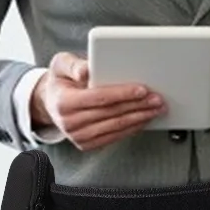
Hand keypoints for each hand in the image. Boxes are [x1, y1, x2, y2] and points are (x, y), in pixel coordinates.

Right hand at [30, 52, 164, 150]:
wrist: (52, 102)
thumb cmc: (61, 81)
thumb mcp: (61, 64)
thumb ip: (74, 64)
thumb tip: (86, 71)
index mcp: (63, 102)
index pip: (99, 98)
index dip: (122, 94)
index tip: (142, 89)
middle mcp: (69, 123)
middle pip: (111, 113)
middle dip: (138, 105)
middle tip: (157, 98)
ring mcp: (78, 136)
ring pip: (116, 127)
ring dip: (140, 118)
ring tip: (156, 108)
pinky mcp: (87, 144)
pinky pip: (114, 137)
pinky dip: (132, 128)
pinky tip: (143, 119)